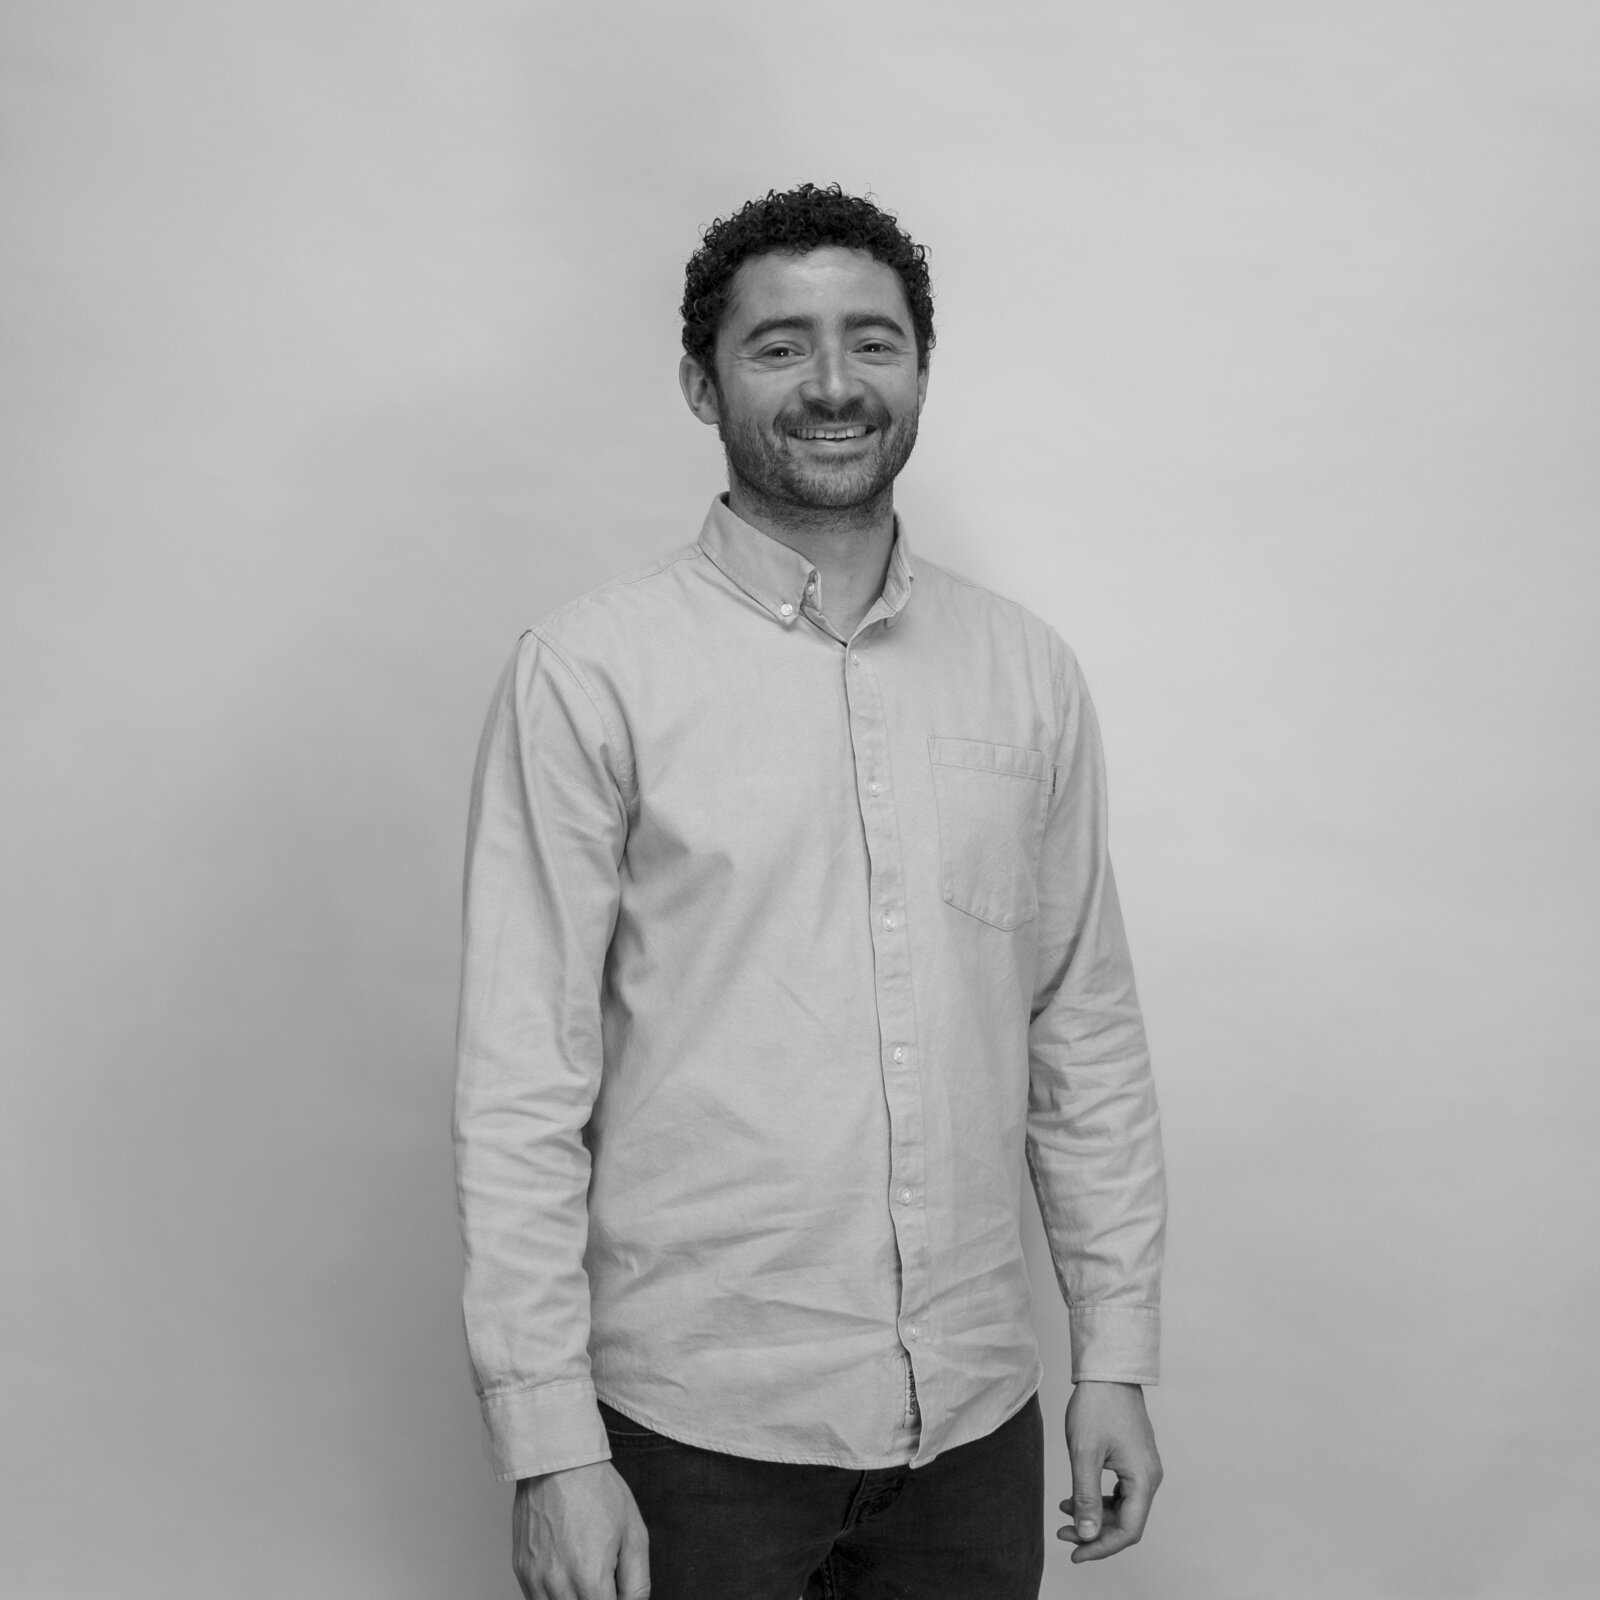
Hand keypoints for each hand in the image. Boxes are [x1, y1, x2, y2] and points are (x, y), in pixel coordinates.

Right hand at [513, 1460, 649, 1599]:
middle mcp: (559, 1585)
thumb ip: (638, 1582)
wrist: (559, 1462)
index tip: (617, 1589)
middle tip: (604, 1579)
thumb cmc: (598, 1491)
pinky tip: (566, 1574)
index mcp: (591, 1578)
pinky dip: (554, 1596)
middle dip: (597, 1599)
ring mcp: (535, 1579)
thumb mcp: (634, 1533)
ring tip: (585, 1572)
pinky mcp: (522, 1570)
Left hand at [1057, 1380, 1161, 1562]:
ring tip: (1064, 1513)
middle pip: (1126, 1522)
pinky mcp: (1134, 1458)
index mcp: (1144, 1479)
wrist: (1107, 1371)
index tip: (1076, 1553)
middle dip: (1094, 1532)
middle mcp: (1149, 1476)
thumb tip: (1088, 1534)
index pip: (1129, 1530)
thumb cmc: (1097, 1406)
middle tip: (1063, 1534)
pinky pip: (1120, 1491)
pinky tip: (1074, 1497)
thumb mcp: (1084, 1453)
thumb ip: (1086, 1497)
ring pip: (1122, 1507)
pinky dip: (1098, 1498)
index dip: (1102, 1547)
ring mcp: (1143, 1467)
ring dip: (1094, 1515)